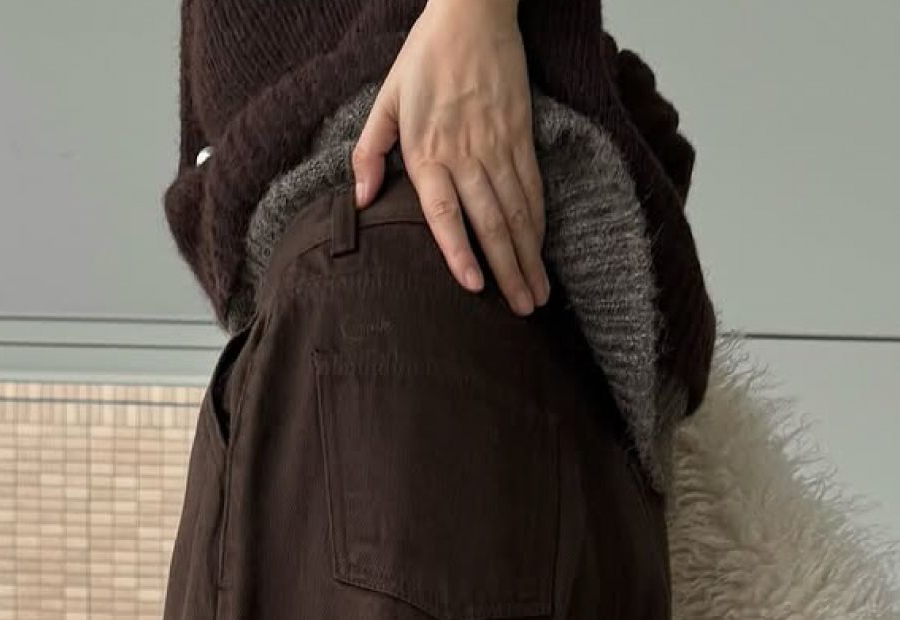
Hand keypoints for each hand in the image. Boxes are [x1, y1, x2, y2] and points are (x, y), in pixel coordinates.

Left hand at [352, 0, 549, 316]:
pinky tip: (541, 250)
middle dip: (507, 270)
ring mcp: (498, 144)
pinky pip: (532, 187)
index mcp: (428, 149)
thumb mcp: (386, 99)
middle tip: (519, 310)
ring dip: (529, 256)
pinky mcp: (521, 134)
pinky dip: (538, 223)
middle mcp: (466, 152)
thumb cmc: (424, 58)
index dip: (458, 250)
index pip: (444, 211)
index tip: (473, 286)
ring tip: (537, 294)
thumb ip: (369, 151)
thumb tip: (359, 200)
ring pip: (517, 210)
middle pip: (489, 221)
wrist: (473, 11)